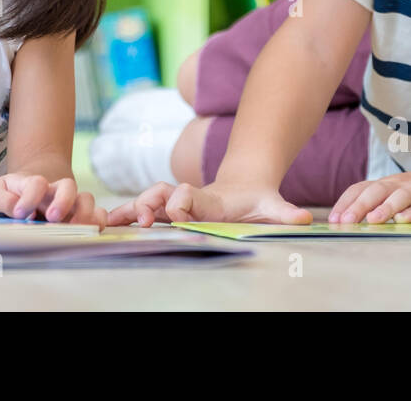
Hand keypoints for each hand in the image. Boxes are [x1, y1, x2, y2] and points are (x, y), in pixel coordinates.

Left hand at [0, 173, 106, 227]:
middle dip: (63, 201)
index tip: (19, 214)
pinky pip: (98, 214)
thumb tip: (16, 209)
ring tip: (75, 230)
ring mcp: (70, 202)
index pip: (36, 183)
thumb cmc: (9, 195)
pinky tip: (90, 234)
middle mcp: (54, 191)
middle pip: (67, 185)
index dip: (30, 197)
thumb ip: (1, 199)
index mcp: (32, 184)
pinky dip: (99, 221)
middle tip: (52, 217)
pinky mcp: (80, 216)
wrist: (27, 192)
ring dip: (84, 213)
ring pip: (86, 199)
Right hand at [106, 181, 311, 226]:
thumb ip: (284, 212)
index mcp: (209, 198)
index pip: (189, 194)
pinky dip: (123, 215)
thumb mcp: (271, 206)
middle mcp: (187, 198)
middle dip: (149, 203)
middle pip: (160, 193)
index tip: (179, 213)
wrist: (245, 186)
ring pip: (146, 200)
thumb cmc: (257, 201)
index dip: (182, 201)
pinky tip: (106, 224)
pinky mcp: (167, 210)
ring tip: (112, 222)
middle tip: (144, 219)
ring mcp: (174, 203)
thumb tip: (304, 219)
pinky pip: (141, 211)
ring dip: (130, 209)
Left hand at [330, 168, 410, 224]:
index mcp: (386, 184)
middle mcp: (400, 184)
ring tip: (372, 221)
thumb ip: (376, 205)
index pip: (360, 188)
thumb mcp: (397, 195)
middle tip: (345, 223)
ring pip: (400, 196)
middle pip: (376, 190)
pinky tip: (403, 221)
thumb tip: (345, 223)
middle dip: (359, 206)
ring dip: (385, 208)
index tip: (333, 221)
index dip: (345, 203)